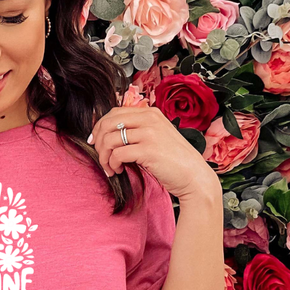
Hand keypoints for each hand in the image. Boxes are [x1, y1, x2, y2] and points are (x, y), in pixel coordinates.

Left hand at [87, 105, 220, 200]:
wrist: (194, 176)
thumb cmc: (174, 161)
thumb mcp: (157, 137)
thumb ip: (138, 131)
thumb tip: (110, 135)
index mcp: (151, 113)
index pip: (115, 112)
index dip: (99, 126)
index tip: (95, 141)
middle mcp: (150, 119)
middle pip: (108, 123)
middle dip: (98, 141)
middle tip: (99, 155)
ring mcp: (149, 133)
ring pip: (110, 139)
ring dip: (104, 156)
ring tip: (110, 168)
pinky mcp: (148, 149)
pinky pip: (117, 154)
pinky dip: (112, 164)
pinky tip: (118, 171)